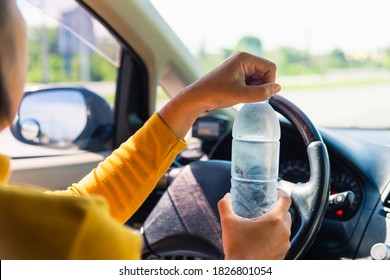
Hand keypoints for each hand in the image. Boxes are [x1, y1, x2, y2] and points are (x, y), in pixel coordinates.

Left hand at [158, 52, 280, 138]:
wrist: (197, 97)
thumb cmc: (216, 93)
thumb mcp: (242, 95)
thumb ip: (263, 93)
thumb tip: (278, 88)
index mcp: (245, 58)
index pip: (270, 68)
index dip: (270, 82)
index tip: (260, 94)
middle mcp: (243, 59)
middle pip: (265, 72)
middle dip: (261, 86)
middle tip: (248, 96)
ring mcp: (239, 66)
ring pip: (258, 78)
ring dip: (255, 89)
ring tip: (241, 95)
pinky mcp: (236, 74)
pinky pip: (251, 81)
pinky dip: (249, 89)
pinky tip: (239, 95)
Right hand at [218, 191, 291, 259]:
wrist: (242, 271)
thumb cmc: (237, 247)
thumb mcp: (227, 222)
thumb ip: (225, 205)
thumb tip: (227, 196)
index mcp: (275, 220)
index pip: (286, 200)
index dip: (281, 193)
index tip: (274, 193)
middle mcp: (284, 232)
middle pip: (287, 214)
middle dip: (278, 209)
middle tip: (265, 207)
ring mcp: (285, 244)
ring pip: (285, 228)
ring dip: (277, 224)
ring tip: (263, 224)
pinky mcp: (283, 255)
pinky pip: (282, 241)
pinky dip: (276, 236)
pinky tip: (263, 238)